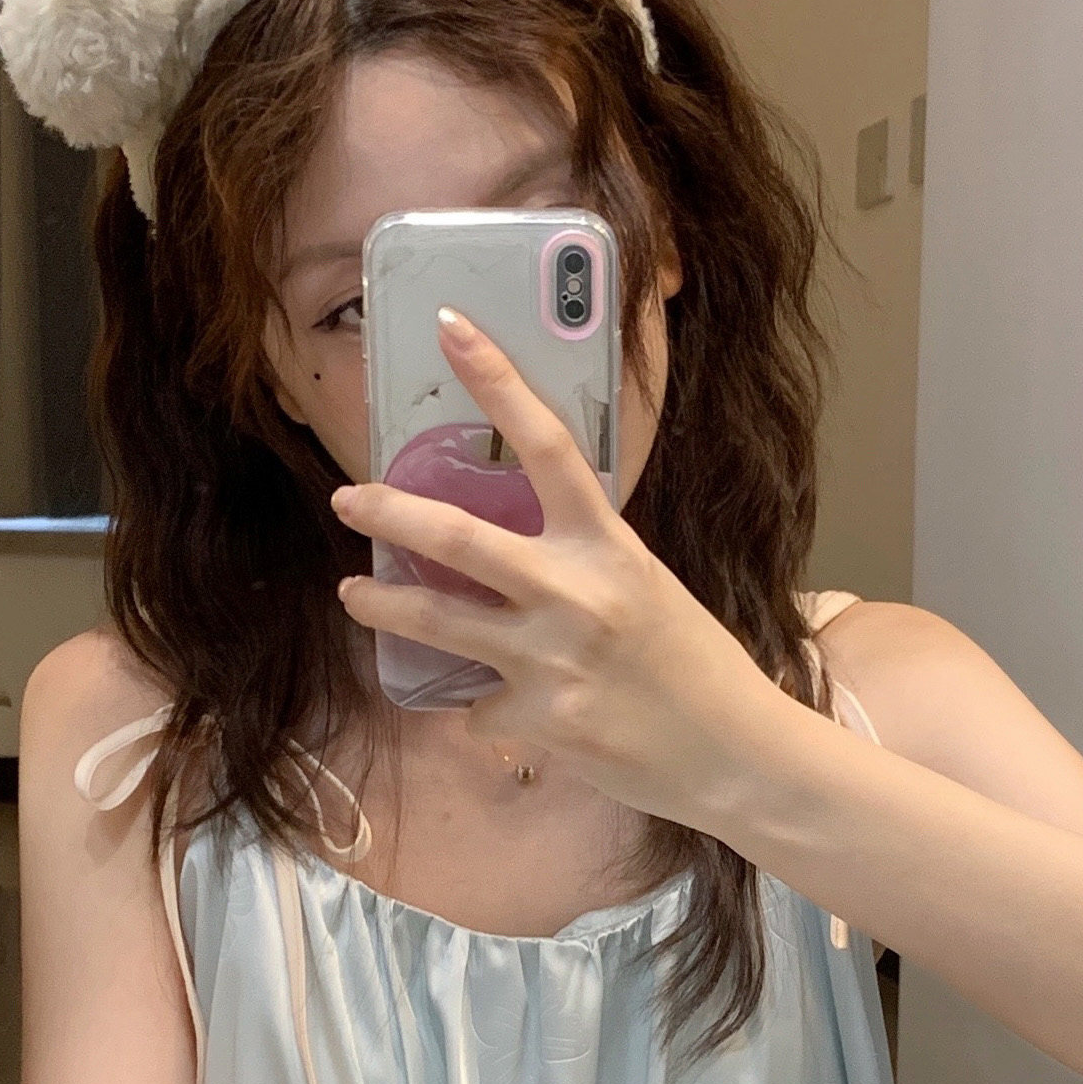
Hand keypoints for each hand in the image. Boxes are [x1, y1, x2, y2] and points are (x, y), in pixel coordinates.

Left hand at [329, 312, 791, 827]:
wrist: (734, 754)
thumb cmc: (694, 667)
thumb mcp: (645, 589)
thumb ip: (581, 565)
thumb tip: (511, 556)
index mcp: (608, 546)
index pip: (547, 444)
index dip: (497, 381)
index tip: (451, 329)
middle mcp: (574, 593)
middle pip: (457, 536)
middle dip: (388, 513)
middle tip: (347, 499)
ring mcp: (550, 658)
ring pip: (436, 621)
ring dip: (382, 605)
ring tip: (355, 595)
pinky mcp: (536, 720)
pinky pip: (480, 708)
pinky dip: (490, 711)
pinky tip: (523, 718)